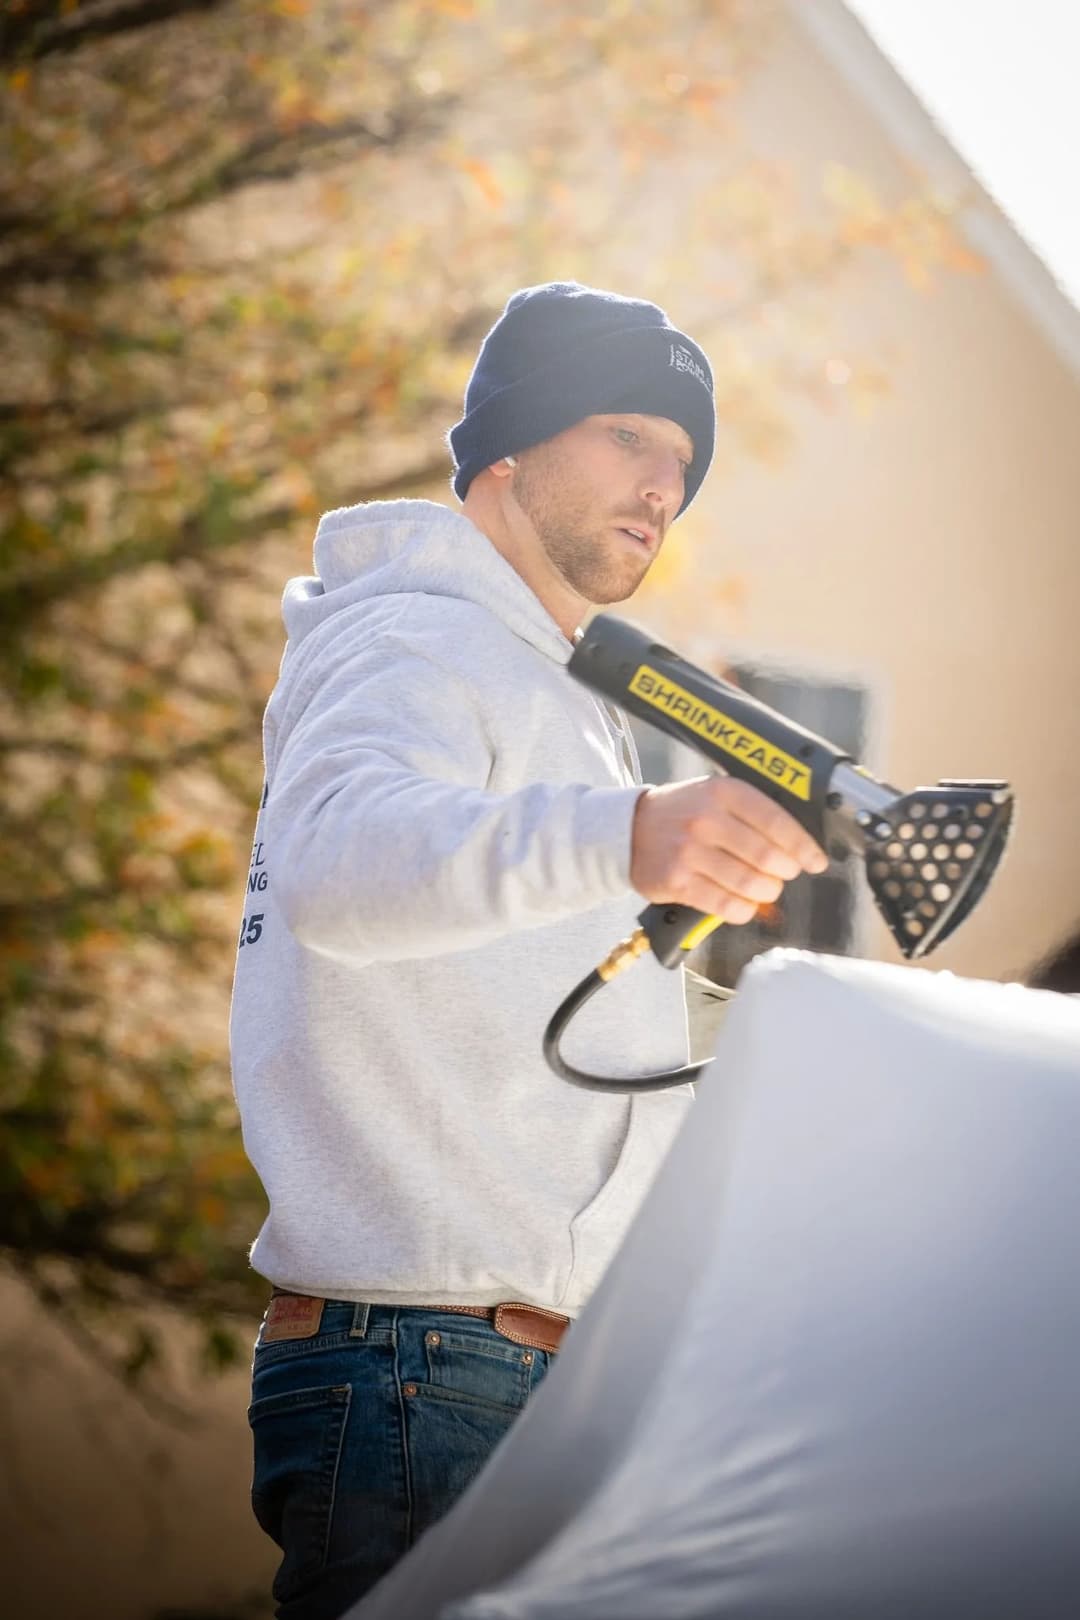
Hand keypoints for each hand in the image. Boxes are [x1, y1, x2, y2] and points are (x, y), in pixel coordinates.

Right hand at [630, 775, 828, 923]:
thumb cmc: (682, 813)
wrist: (628, 828)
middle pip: (767, 858)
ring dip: (765, 892)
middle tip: (783, 875)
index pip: (777, 822)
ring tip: (763, 889)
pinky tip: (742, 902)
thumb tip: (799, 846)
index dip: (803, 847)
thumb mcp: (716, 796)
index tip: (815, 861)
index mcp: (723, 792)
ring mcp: (689, 852)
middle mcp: (706, 819)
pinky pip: (726, 906)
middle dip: (785, 873)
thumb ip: (754, 814)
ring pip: (750, 885)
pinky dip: (743, 909)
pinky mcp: (677, 882)